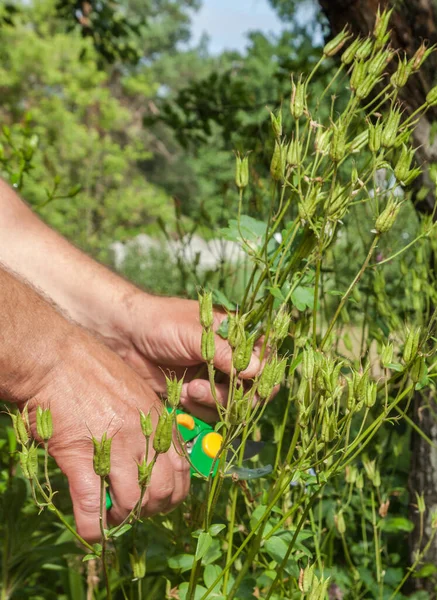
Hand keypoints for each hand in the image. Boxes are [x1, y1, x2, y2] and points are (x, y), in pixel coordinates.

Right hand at [25, 327, 188, 541]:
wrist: (56, 360)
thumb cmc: (93, 370)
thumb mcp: (135, 390)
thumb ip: (147, 421)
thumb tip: (148, 450)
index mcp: (157, 420)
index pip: (184, 469)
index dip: (174, 493)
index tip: (159, 499)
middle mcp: (142, 436)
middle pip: (164, 490)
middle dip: (152, 509)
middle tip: (134, 509)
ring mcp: (114, 447)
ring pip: (134, 502)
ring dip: (123, 517)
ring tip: (111, 514)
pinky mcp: (81, 457)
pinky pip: (93, 506)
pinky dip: (94, 526)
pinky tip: (91, 528)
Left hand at [112, 293, 263, 420]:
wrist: (124, 337)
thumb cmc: (161, 323)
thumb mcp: (196, 333)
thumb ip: (225, 353)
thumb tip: (258, 370)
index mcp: (236, 337)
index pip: (266, 358)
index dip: (263, 374)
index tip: (248, 381)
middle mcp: (230, 359)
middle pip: (254, 389)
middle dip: (234, 394)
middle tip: (204, 388)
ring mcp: (215, 380)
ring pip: (234, 405)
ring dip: (215, 403)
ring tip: (189, 389)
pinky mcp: (197, 396)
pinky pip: (212, 414)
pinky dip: (200, 410)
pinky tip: (181, 395)